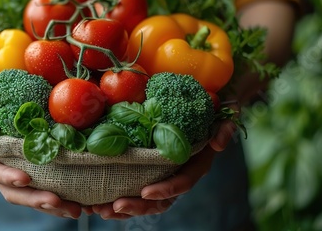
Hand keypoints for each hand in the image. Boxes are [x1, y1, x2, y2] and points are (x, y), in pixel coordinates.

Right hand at [0, 96, 82, 218]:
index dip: (5, 176)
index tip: (25, 179)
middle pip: (13, 191)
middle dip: (35, 199)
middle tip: (58, 202)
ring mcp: (12, 170)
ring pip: (30, 194)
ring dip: (52, 205)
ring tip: (75, 210)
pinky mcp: (27, 167)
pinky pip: (42, 185)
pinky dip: (59, 196)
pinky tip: (79, 202)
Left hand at [87, 118, 236, 219]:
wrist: (203, 110)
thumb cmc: (210, 113)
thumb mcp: (223, 117)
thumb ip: (224, 129)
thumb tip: (218, 143)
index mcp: (195, 165)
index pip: (182, 183)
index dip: (166, 190)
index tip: (145, 192)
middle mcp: (179, 175)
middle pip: (160, 201)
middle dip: (137, 206)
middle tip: (114, 206)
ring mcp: (163, 176)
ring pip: (145, 201)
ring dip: (123, 208)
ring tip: (100, 210)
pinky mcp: (149, 172)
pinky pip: (134, 191)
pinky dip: (117, 198)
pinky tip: (97, 201)